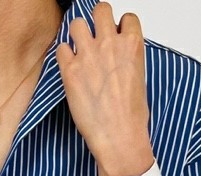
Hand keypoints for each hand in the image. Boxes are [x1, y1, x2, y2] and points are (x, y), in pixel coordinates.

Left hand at [55, 2, 154, 175]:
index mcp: (133, 45)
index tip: (116, 37)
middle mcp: (110, 44)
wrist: (119, 138)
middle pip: (101, 10)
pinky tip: (70, 68)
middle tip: (95, 37)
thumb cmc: (131, 117)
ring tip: (80, 51)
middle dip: (98, 21)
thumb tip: (118, 56)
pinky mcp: (70, 71)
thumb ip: (127, 59)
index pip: (127, 18)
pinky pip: (61, 48)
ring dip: (78, 34)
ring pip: (77, 23)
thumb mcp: (139, 79)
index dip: (120, 27)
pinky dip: (64, 56)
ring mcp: (89, 55)